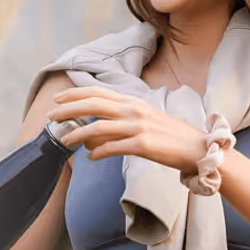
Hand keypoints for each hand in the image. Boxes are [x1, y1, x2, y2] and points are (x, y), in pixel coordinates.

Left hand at [45, 86, 208, 171]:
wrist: (198, 148)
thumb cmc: (171, 136)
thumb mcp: (145, 120)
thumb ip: (121, 120)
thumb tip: (95, 132)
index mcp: (133, 101)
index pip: (98, 92)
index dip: (75, 94)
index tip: (58, 99)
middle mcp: (134, 110)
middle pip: (93, 104)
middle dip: (68, 109)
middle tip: (51, 116)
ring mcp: (138, 127)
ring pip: (98, 127)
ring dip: (77, 134)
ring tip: (64, 140)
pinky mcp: (143, 145)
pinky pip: (112, 148)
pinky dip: (97, 152)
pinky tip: (90, 157)